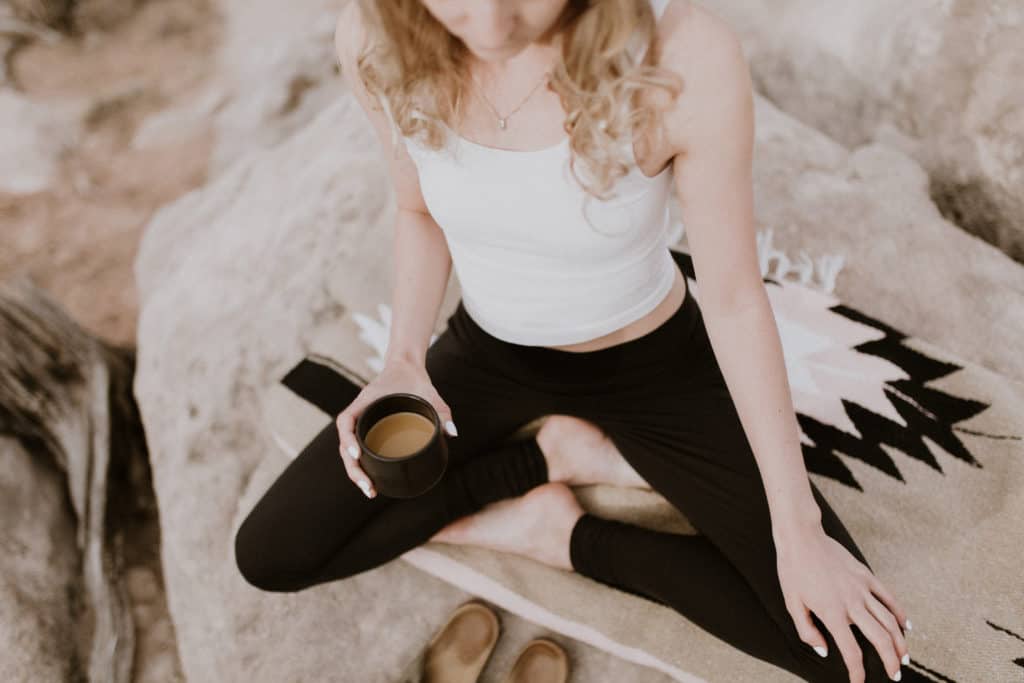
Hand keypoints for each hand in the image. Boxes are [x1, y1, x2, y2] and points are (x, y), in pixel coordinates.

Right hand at [335, 358, 457, 497]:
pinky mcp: (371, 428)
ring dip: (356, 471)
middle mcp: (360, 413)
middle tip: (368, 488)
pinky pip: (361, 447)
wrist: (407, 367)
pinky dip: (363, 464)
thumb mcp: (429, 393)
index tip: (357, 454)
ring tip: (370, 490)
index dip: (348, 439)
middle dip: (353, 468)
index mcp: (366, 401)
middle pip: (345, 444)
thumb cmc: (415, 378)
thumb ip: (441, 410)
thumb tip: (452, 433)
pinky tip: (371, 479)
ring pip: (350, 450)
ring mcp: (364, 421)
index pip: (346, 421)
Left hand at [775, 528, 910, 682]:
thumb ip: (807, 631)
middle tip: (895, 675)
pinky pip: (888, 597)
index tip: (859, 682)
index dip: (857, 672)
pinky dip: (899, 613)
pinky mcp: (866, 575)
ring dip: (900, 642)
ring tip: (904, 657)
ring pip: (889, 621)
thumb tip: (824, 651)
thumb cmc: (793, 571)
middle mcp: (851, 602)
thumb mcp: (792, 604)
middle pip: (880, 639)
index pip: (851, 651)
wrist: (801, 537)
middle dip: (890, 661)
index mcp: (832, 612)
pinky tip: (905, 626)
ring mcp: (861, 588)